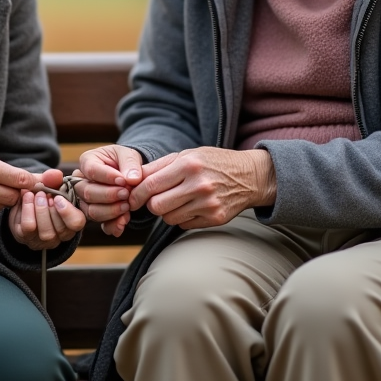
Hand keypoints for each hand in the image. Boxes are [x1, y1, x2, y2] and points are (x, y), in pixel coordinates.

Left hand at [8, 169, 86, 249]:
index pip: (77, 223)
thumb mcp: (49, 184)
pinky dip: (27, 209)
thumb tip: (57, 174)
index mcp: (72, 220)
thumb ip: (54, 179)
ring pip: (46, 233)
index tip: (57, 198)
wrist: (22, 199)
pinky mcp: (26, 237)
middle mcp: (60, 234)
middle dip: (51, 210)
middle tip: (43, 193)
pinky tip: (26, 197)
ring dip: (39, 211)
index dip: (68, 212)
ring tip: (34, 194)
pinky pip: (28, 228)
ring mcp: (43, 239)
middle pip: (61, 230)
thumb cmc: (42, 192)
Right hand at [75, 144, 144, 236]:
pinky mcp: (95, 214)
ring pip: (91, 211)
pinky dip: (113, 225)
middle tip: (126, 194)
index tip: (123, 181)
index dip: (107, 177)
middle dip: (108, 195)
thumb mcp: (129, 154)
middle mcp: (81, 182)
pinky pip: (100, 224)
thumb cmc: (125, 161)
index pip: (91, 170)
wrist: (129, 174)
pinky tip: (124, 220)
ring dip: (111, 211)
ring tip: (127, 206)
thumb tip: (132, 179)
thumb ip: (130, 163)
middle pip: (87, 193)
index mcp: (87, 161)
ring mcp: (85, 200)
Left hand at [127, 147, 275, 228]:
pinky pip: (184, 225)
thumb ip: (158, 167)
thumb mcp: (186, 155)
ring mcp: (208, 204)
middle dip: (151, 204)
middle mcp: (199, 185)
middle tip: (156, 198)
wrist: (249, 176)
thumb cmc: (212, 163)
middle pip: (157, 206)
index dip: (136, 195)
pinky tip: (191, 206)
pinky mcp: (215, 218)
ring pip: (169, 218)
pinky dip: (182, 218)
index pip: (150, 186)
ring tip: (177, 200)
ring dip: (167, 212)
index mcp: (188, 165)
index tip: (131, 198)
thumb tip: (131, 180)